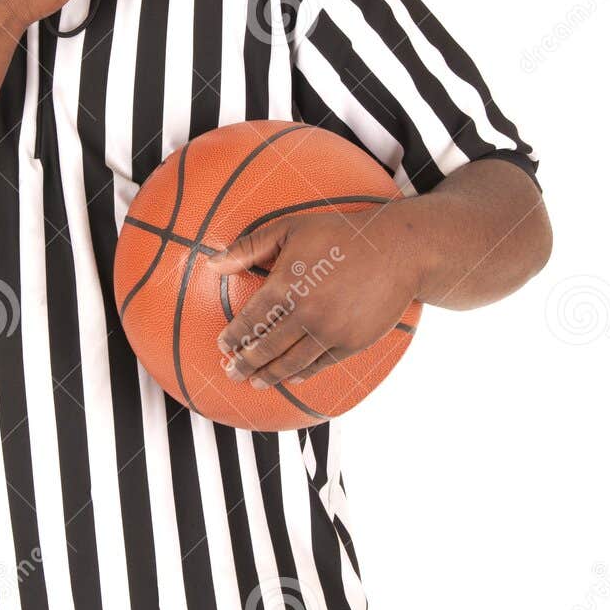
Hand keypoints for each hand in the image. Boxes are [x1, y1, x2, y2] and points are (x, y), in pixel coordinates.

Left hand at [204, 203, 424, 387]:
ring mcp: (330, 332)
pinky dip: (301, 374)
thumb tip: (212, 263)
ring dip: (269, 375)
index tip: (223, 347)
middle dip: (244, 364)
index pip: (249, 321)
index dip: (233, 338)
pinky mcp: (351, 343)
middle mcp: (305, 314)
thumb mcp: (290, 228)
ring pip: (291, 363)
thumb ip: (248, 247)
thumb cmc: (340, 235)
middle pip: (266, 349)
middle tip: (231, 373)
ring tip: (255, 381)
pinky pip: (319, 365)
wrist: (397, 249)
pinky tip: (290, 377)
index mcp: (285, 286)